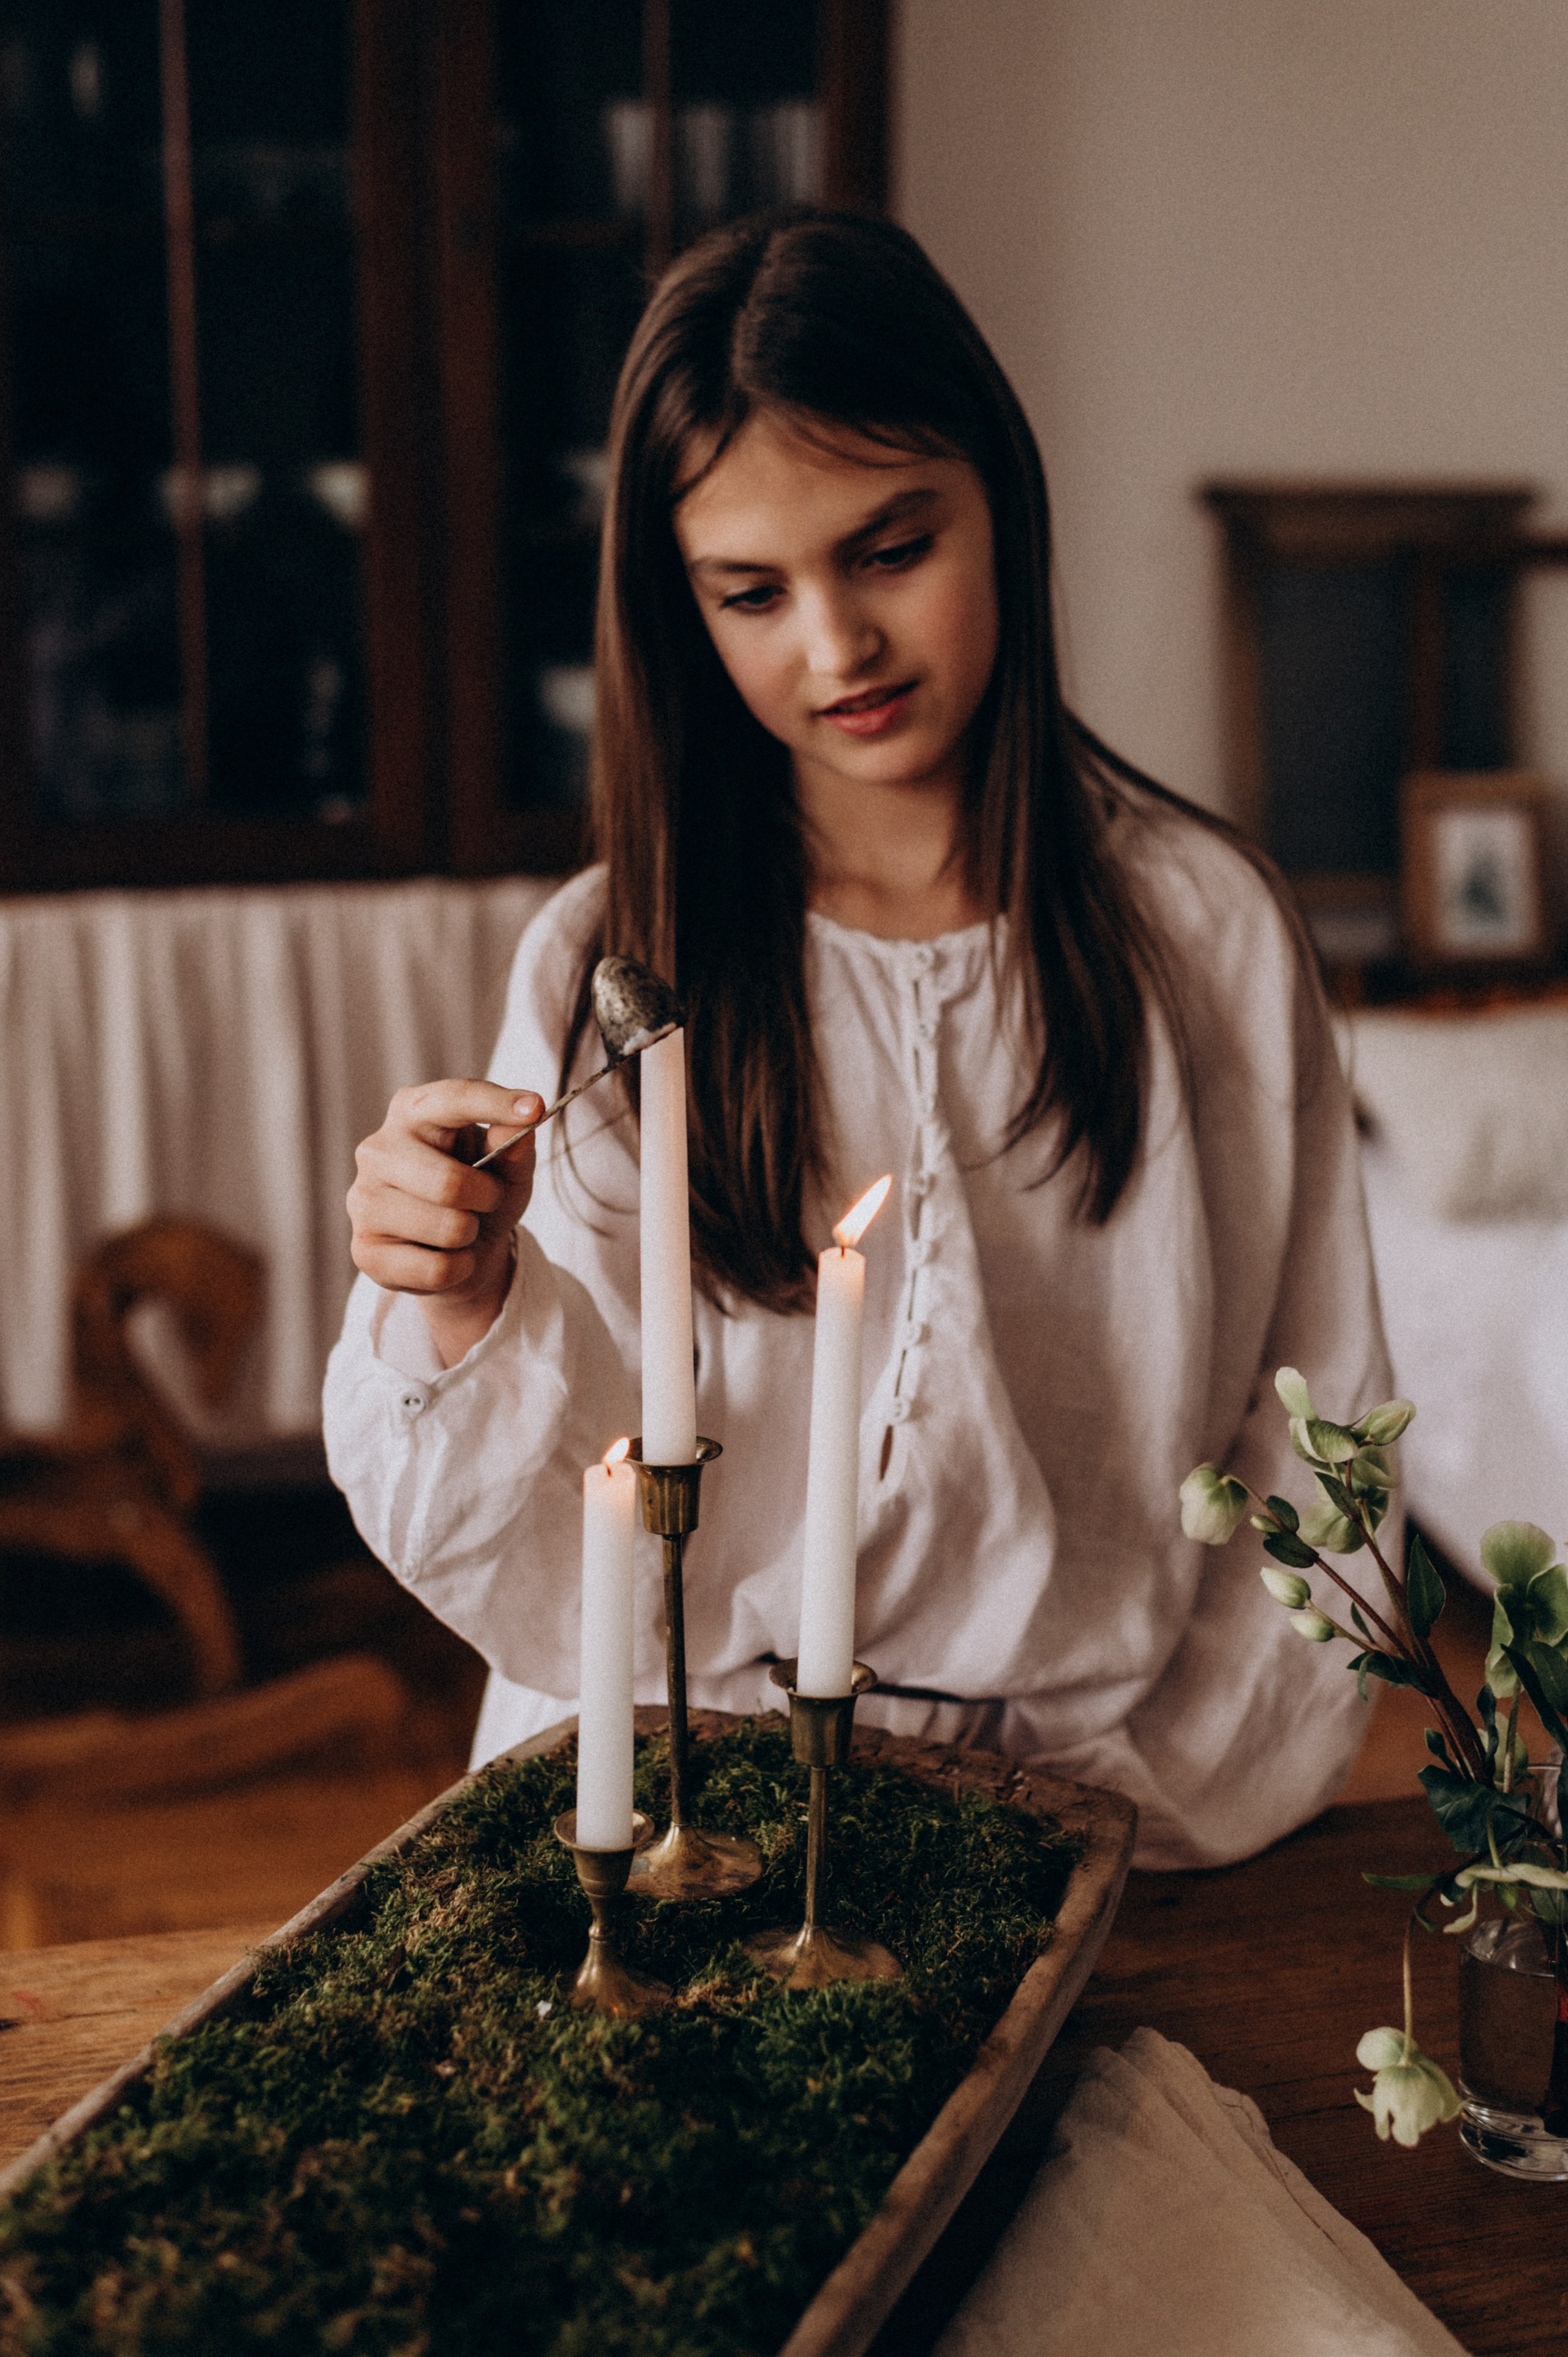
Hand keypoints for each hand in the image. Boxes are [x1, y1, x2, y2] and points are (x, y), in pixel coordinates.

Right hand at [348, 1079, 542, 1367]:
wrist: (460, 1251)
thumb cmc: (482, 1192)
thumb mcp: (509, 1166)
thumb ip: (516, 1145)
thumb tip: (524, 1123)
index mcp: (412, 1111)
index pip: (452, 1099)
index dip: (494, 1103)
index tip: (536, 1107)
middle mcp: (378, 1149)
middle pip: (449, 1183)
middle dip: (486, 1198)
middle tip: (487, 1200)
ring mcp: (363, 1200)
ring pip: (448, 1229)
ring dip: (472, 1235)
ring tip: (461, 1228)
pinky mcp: (364, 1250)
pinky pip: (437, 1269)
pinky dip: (459, 1268)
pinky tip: (443, 1256)